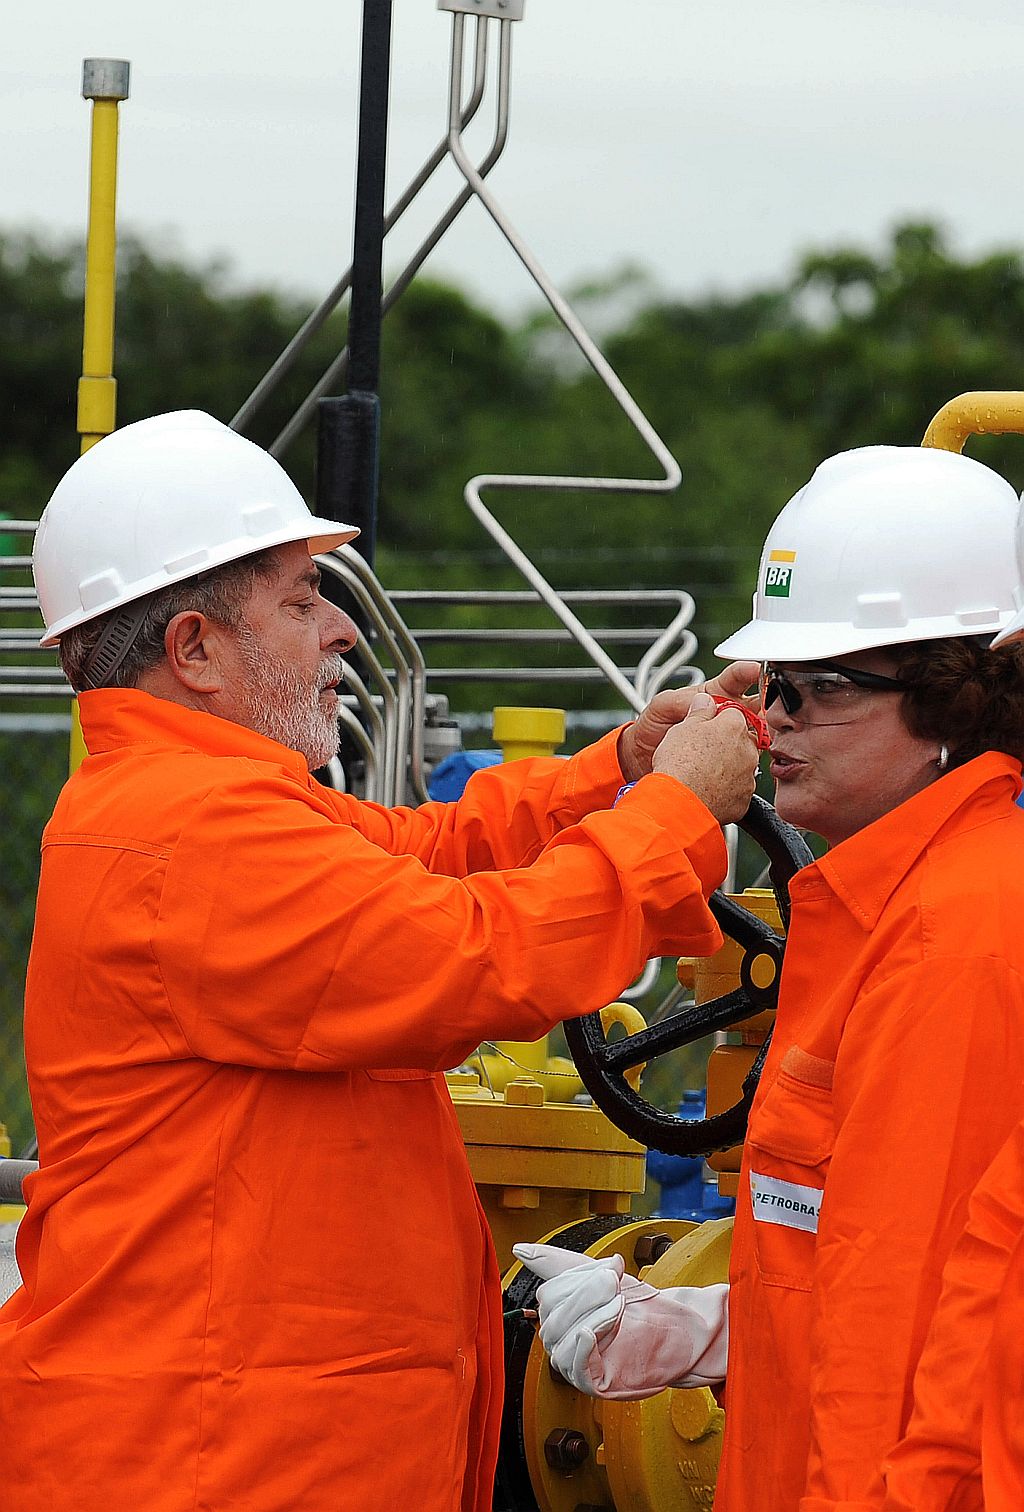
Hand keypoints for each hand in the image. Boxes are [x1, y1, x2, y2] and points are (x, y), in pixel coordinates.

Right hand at [512, 1241, 728, 1399]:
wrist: (677, 1332)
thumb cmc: (640, 1307)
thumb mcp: (599, 1274)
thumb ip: (558, 1262)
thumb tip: (520, 1249)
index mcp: (560, 1313)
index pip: (549, 1293)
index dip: (579, 1278)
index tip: (612, 1268)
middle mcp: (562, 1338)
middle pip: (553, 1313)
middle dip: (587, 1293)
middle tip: (615, 1283)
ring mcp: (574, 1362)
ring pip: (561, 1338)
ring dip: (592, 1315)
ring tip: (618, 1305)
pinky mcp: (589, 1382)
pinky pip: (573, 1364)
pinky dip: (584, 1343)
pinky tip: (594, 1330)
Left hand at [618, 662, 759, 780]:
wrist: (645, 758)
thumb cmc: (653, 727)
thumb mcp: (661, 705)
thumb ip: (679, 700)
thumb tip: (701, 702)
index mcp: (713, 694)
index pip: (736, 678)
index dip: (747, 672)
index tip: (755, 669)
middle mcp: (727, 714)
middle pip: (756, 702)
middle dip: (767, 700)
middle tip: (771, 701)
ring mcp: (731, 736)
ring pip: (757, 728)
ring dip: (763, 727)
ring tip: (766, 727)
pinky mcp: (731, 758)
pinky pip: (748, 753)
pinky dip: (752, 753)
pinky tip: (752, 752)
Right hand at [651, 693, 758, 823]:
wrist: (679, 802)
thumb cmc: (679, 764)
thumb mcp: (682, 727)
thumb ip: (699, 711)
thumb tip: (705, 700)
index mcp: (733, 726)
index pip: (733, 714)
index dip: (717, 721)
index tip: (705, 729)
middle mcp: (747, 750)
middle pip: (740, 741)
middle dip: (725, 745)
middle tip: (702, 752)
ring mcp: (748, 777)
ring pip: (741, 767)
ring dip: (727, 768)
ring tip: (702, 773)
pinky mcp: (744, 800)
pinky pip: (737, 791)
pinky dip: (726, 791)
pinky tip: (707, 790)